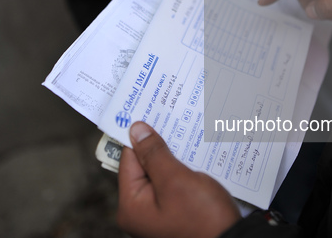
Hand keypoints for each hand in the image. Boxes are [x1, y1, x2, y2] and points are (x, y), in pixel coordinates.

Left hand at [117, 122, 240, 237]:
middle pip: (144, 166)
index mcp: (132, 205)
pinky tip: (195, 154)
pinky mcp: (177, 210)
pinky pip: (175, 182)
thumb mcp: (175, 180)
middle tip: (169, 118)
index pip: (128, 160)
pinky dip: (183, 168)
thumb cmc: (203, 218)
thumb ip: (154, 154)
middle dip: (158, 144)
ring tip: (185, 133)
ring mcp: (159, 211)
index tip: (149, 113)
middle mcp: (141, 210)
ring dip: (174, 155)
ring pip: (162, 172)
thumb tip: (136, 130)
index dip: (139, 136)